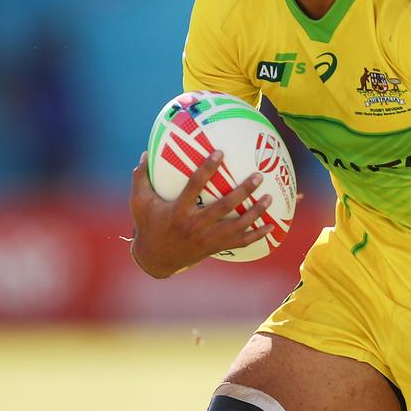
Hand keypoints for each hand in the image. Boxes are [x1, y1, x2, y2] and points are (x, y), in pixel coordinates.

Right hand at [128, 151, 273, 277]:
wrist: (155, 259)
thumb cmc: (148, 225)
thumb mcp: (139, 202)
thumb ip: (141, 177)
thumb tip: (145, 152)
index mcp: (178, 210)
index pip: (194, 186)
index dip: (207, 168)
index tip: (220, 152)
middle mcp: (195, 224)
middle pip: (224, 206)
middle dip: (243, 191)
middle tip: (258, 176)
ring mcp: (207, 238)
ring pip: (236, 225)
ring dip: (255, 212)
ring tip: (269, 198)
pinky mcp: (215, 247)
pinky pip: (240, 242)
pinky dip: (256, 235)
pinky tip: (271, 226)